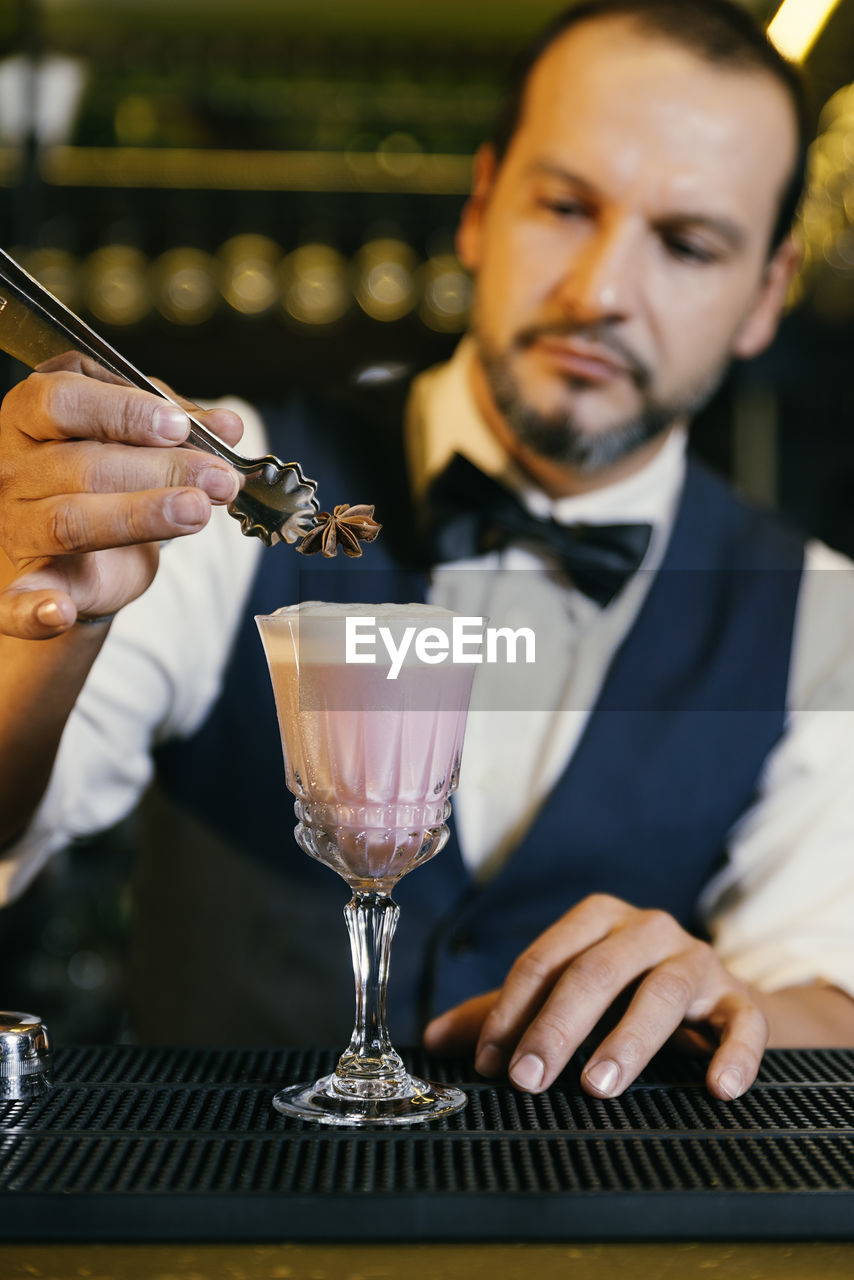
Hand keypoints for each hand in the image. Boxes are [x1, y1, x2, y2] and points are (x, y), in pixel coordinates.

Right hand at [0, 353, 242, 637]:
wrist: (81, 546)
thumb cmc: (106, 477)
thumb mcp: (142, 440)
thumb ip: (180, 428)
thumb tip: (227, 426)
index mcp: (31, 416)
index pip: (63, 400)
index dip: (123, 411)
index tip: (180, 426)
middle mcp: (14, 468)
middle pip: (81, 465)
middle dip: (162, 469)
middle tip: (219, 479)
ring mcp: (17, 525)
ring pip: (69, 521)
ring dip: (140, 517)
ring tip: (198, 512)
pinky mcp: (28, 582)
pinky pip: (15, 603)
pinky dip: (33, 610)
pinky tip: (60, 612)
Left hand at [424, 893, 767, 1099]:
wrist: (712, 999)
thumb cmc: (623, 996)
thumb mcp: (563, 996)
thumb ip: (503, 1014)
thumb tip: (433, 1041)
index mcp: (598, 920)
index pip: (545, 959)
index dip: (512, 1010)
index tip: (490, 1062)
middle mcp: (647, 930)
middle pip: (596, 971)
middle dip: (557, 1027)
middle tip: (529, 1080)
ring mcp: (697, 961)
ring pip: (661, 992)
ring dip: (627, 1041)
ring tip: (597, 1086)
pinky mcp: (739, 998)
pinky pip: (743, 1021)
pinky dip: (734, 1053)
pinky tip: (717, 1087)